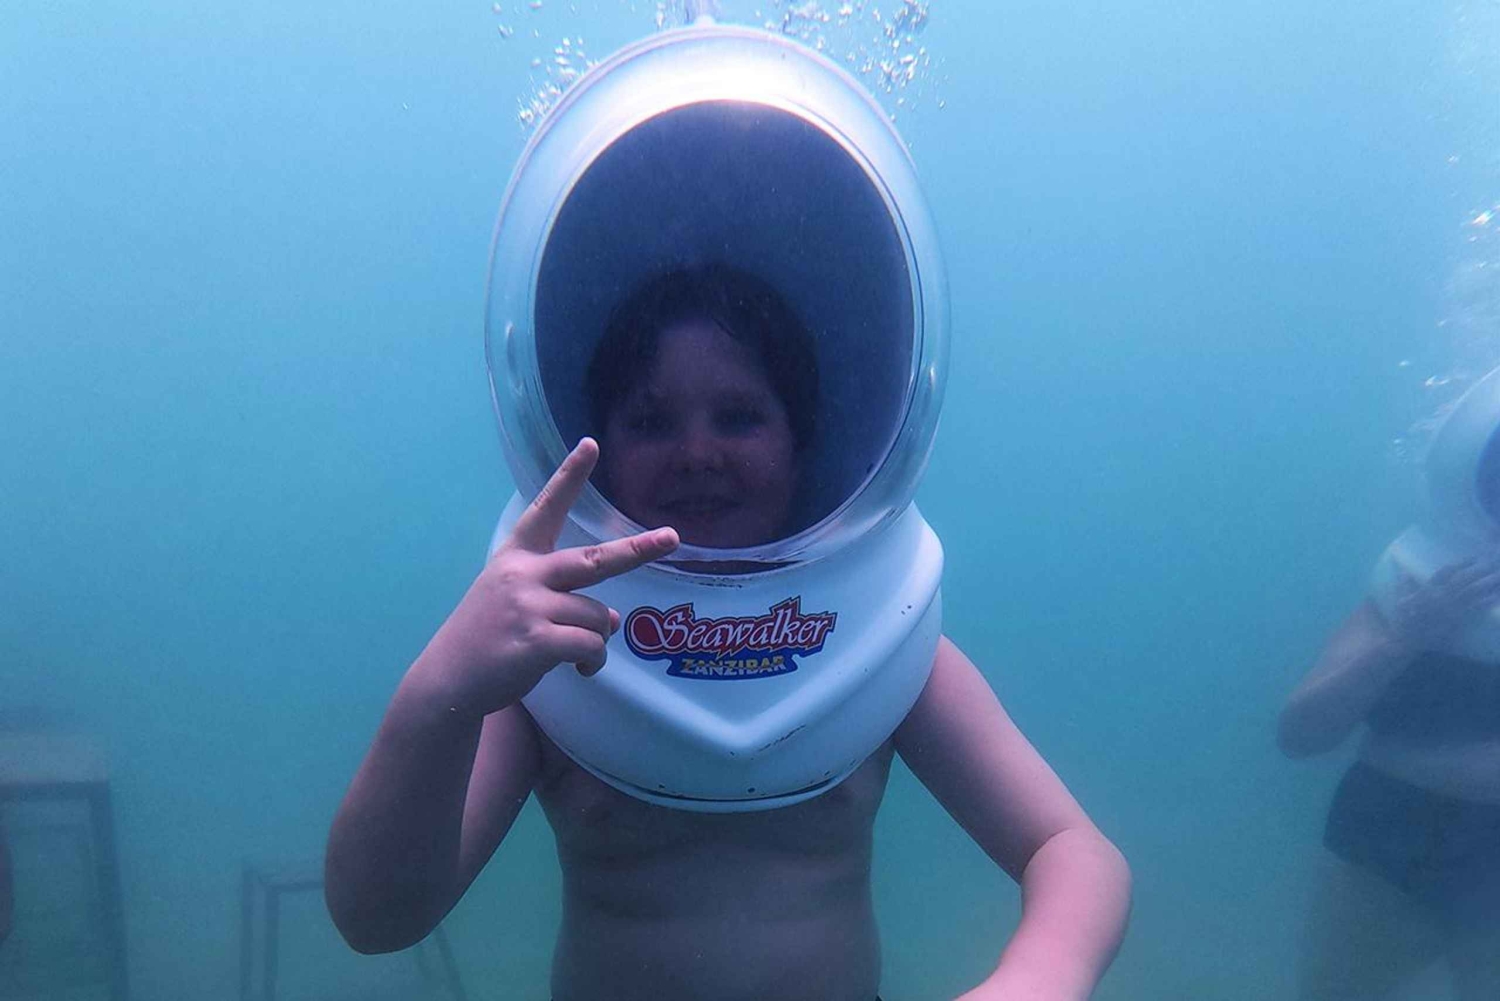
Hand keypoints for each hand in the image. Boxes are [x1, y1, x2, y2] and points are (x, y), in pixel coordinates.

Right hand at [420, 438, 678, 715]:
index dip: (569, 476)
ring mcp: (528, 606)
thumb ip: (561, 597)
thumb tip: (610, 618)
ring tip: (577, 653)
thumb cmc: (489, 637)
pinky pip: (591, 645)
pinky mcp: (537, 640)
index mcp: (516, 556)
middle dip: (636, 550)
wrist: (450, 680)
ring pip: (598, 615)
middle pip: (594, 559)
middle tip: (671, 538)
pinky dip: (594, 660)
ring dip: (597, 638)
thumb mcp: (515, 600)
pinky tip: (581, 670)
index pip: (547, 509)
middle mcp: (523, 574)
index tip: (591, 444)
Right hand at [1387, 554, 1499, 651]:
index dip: (1460, 564)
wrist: (1407, 641)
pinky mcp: (1456, 620)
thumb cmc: (1403, 620)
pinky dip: (1485, 602)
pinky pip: (1473, 610)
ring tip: (1497, 576)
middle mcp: (1440, 597)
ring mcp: (1449, 609)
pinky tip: (1495, 597)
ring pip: (1471, 593)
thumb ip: (1403, 584)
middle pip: (1463, 580)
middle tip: (1491, 563)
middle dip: (1478, 571)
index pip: (1445, 573)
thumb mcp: (1399, 600)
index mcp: (1427, 590)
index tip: (1472, 558)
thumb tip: (1404, 569)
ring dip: (1485, 583)